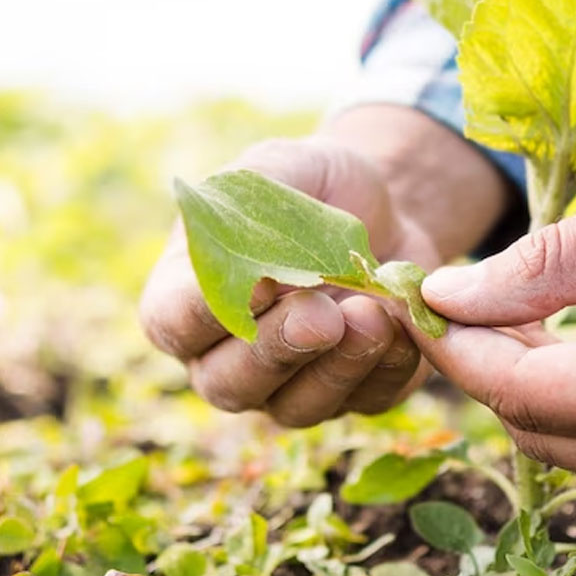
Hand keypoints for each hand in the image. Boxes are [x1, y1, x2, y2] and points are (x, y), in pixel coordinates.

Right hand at [140, 139, 441, 426]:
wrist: (386, 209)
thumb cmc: (312, 188)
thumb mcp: (278, 168)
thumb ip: (250, 207)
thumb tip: (255, 272)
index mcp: (187, 298)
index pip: (173, 324)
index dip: (206, 313)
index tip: (256, 282)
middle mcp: (227, 356)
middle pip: (229, 384)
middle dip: (277, 350)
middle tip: (322, 314)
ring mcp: (288, 386)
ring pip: (296, 407)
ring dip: (336, 367)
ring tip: (372, 315)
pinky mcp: (354, 395)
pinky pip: (365, 401)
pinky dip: (387, 368)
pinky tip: (402, 325)